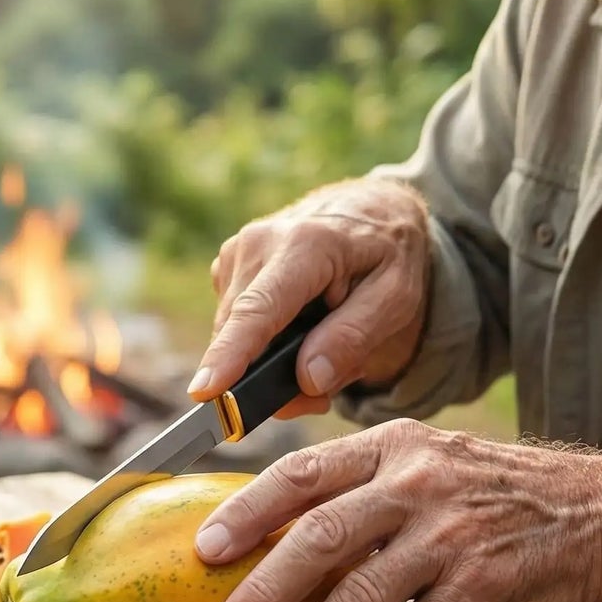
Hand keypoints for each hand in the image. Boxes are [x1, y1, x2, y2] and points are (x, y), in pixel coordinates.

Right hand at [188, 177, 431, 413]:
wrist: (367, 210)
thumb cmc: (386, 254)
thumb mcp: (396, 297)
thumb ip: (354, 337)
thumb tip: (308, 379)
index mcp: (306, 245)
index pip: (259, 309)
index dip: (230, 354)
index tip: (205, 391)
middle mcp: (258, 244)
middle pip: (242, 334)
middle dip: (274, 378)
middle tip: (325, 391)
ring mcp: (236, 253)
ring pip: (234, 335)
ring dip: (272, 360)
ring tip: (323, 348)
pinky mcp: (227, 266)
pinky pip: (234, 325)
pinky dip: (262, 342)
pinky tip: (299, 329)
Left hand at [194, 421, 601, 601]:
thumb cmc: (497, 496)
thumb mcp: (427, 464)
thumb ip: (361, 490)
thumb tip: (274, 535)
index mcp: (393, 446)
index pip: (302, 474)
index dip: (248, 513)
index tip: (205, 548)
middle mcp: (418, 482)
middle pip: (321, 536)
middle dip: (265, 590)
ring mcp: (453, 534)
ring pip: (362, 593)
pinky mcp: (485, 585)